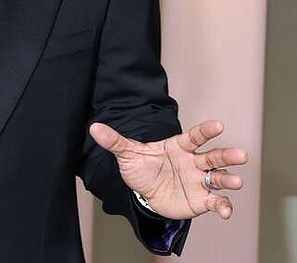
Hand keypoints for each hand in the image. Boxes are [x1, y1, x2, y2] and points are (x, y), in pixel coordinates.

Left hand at [89, 120, 247, 219]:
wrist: (143, 194)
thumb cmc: (141, 168)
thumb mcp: (127, 154)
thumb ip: (114, 141)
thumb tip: (94, 127)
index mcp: (178, 147)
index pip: (194, 136)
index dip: (206, 131)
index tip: (219, 125)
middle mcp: (193, 162)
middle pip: (213, 156)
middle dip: (227, 155)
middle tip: (241, 155)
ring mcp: (199, 181)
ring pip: (218, 178)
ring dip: (228, 180)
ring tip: (235, 182)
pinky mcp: (201, 200)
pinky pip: (215, 202)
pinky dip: (222, 206)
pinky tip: (225, 211)